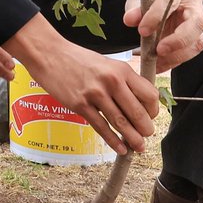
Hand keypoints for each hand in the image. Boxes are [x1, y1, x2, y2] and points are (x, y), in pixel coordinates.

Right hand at [5, 14, 158, 154]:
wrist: (50, 54)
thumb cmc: (79, 59)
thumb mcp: (107, 64)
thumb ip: (122, 81)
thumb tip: (138, 103)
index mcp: (121, 70)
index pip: (148, 94)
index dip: (153, 110)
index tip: (151, 117)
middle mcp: (112, 81)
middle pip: (137, 111)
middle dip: (145, 128)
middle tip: (147, 136)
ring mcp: (95, 94)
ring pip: (120, 122)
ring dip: (132, 138)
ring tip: (139, 147)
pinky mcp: (80, 105)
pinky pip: (101, 127)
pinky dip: (113, 141)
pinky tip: (120, 148)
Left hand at [124, 0, 202, 71]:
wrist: (159, 2)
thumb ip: (135, 9)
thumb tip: (129, 20)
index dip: (156, 15)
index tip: (142, 30)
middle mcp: (194, 3)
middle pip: (197, 22)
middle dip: (179, 39)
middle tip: (159, 50)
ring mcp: (199, 21)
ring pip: (198, 40)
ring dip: (177, 55)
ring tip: (157, 62)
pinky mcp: (198, 37)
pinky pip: (191, 52)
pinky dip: (174, 61)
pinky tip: (159, 65)